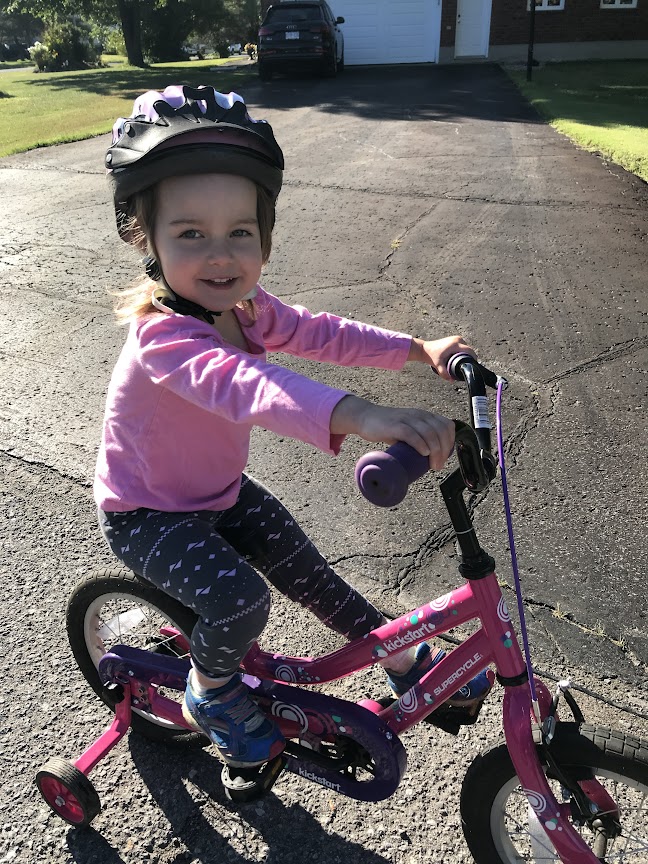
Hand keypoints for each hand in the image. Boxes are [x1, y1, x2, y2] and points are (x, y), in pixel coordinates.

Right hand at [330, 396, 454, 470]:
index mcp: (424, 416)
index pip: (446, 426)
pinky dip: (420, 444)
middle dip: (444, 451)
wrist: (366, 418)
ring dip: (435, 451)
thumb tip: (431, 458)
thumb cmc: (387, 428)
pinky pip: (411, 433)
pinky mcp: (395, 425)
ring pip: (429, 433)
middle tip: (438, 465)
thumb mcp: (409, 429)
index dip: (450, 442)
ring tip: (432, 465)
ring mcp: (406, 419)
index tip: (445, 457)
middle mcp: (418, 415)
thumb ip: (420, 438)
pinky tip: (423, 453)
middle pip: (440, 431)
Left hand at [409, 335, 475, 379]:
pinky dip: (463, 351)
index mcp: (455, 345)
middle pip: (469, 349)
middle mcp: (457, 339)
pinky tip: (461, 357)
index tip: (473, 364)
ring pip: (466, 348)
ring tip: (463, 362)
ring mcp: (456, 338)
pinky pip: (463, 346)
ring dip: (466, 354)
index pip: (470, 351)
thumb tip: (452, 380)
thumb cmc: (432, 357)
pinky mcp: (455, 338)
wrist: (426, 349)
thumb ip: (444, 373)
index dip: (473, 357)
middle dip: (469, 357)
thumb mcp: (438, 365)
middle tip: (467, 365)